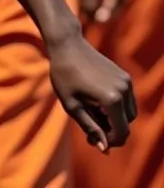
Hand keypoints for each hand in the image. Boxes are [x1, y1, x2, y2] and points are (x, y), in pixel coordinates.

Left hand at [48, 30, 135, 152]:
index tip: (92, 139)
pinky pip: (127, 100)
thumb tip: (104, 148)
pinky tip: (96, 100)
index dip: (110, 141)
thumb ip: (90, 127)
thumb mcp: (72, 105)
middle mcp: (124, 90)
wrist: (66, 44)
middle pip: (126, 124)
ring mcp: (126, 82)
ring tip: (92, 112)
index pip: (121, 133)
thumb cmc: (64, 74)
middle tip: (89, 127)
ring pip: (129, 113)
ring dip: (115, 118)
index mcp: (111, 99)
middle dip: (111, 130)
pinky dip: (117, 106)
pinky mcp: (125, 76)